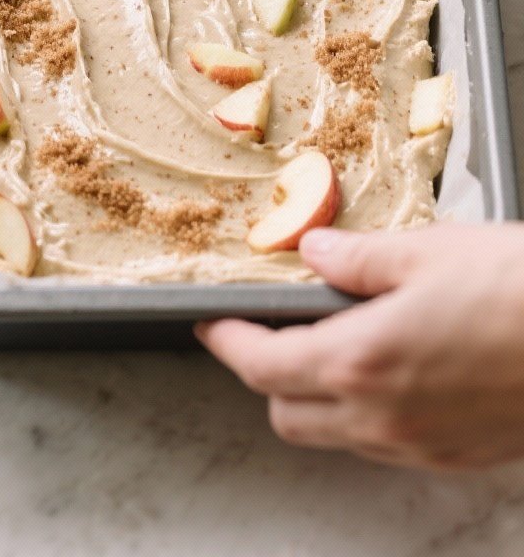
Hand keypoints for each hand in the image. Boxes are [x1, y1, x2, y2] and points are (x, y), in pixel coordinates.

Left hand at [195, 224, 523, 469]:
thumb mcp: (427, 251)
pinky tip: (394, 370)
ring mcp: (421, 445)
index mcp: (361, 359)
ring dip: (316, 397)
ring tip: (336, 343)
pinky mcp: (458, 455)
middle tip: (274, 329)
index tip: (213, 324)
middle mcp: (383, 417)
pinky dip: (367, 414)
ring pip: (336, 436)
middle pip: (288, 414)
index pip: (263, 366)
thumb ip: (357, 257)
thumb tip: (313, 253)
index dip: (227, 343)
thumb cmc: (520, 289)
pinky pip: (386, 445)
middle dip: (266, 374)